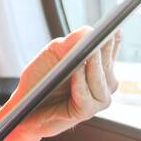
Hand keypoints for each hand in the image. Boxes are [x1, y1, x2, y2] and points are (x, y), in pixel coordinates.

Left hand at [15, 26, 120, 140]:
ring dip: (93, 68)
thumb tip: (88, 30)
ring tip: (90, 54)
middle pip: (107, 64)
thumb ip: (70, 42)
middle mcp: (102, 83)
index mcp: (97, 67)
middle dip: (104, 51)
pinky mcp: (86, 112)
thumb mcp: (52, 54)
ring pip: (101, 81)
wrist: (24, 105)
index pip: (110, 50)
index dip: (114, 40)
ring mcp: (97, 99)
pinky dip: (80, 84)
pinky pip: (86, 97)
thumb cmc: (39, 79)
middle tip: (102, 37)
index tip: (115, 28)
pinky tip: (76, 73)